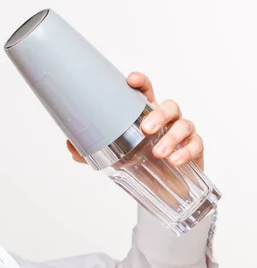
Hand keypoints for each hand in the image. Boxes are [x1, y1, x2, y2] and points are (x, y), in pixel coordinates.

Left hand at [66, 71, 204, 170]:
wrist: (160, 188)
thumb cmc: (137, 161)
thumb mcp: (111, 156)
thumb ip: (89, 151)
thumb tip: (70, 144)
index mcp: (144, 113)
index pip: (145, 91)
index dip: (140, 82)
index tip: (131, 80)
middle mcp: (165, 118)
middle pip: (168, 105)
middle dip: (158, 114)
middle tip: (145, 129)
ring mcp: (182, 132)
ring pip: (183, 124)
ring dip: (172, 137)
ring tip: (158, 153)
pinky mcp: (195, 148)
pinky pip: (196, 145)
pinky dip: (187, 152)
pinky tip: (175, 161)